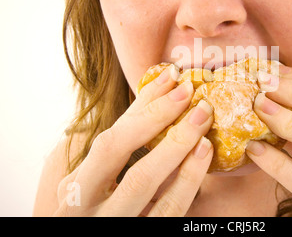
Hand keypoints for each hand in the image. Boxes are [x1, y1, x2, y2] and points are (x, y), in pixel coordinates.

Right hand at [55, 66, 213, 216]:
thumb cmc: (97, 206)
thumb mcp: (99, 176)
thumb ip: (125, 139)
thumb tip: (161, 90)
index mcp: (76, 188)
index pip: (111, 141)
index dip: (145, 108)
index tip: (173, 79)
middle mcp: (90, 211)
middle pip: (125, 161)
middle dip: (161, 124)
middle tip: (194, 97)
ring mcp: (117, 228)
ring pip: (150, 190)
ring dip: (181, 151)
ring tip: (204, 122)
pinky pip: (170, 212)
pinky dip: (188, 182)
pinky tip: (203, 156)